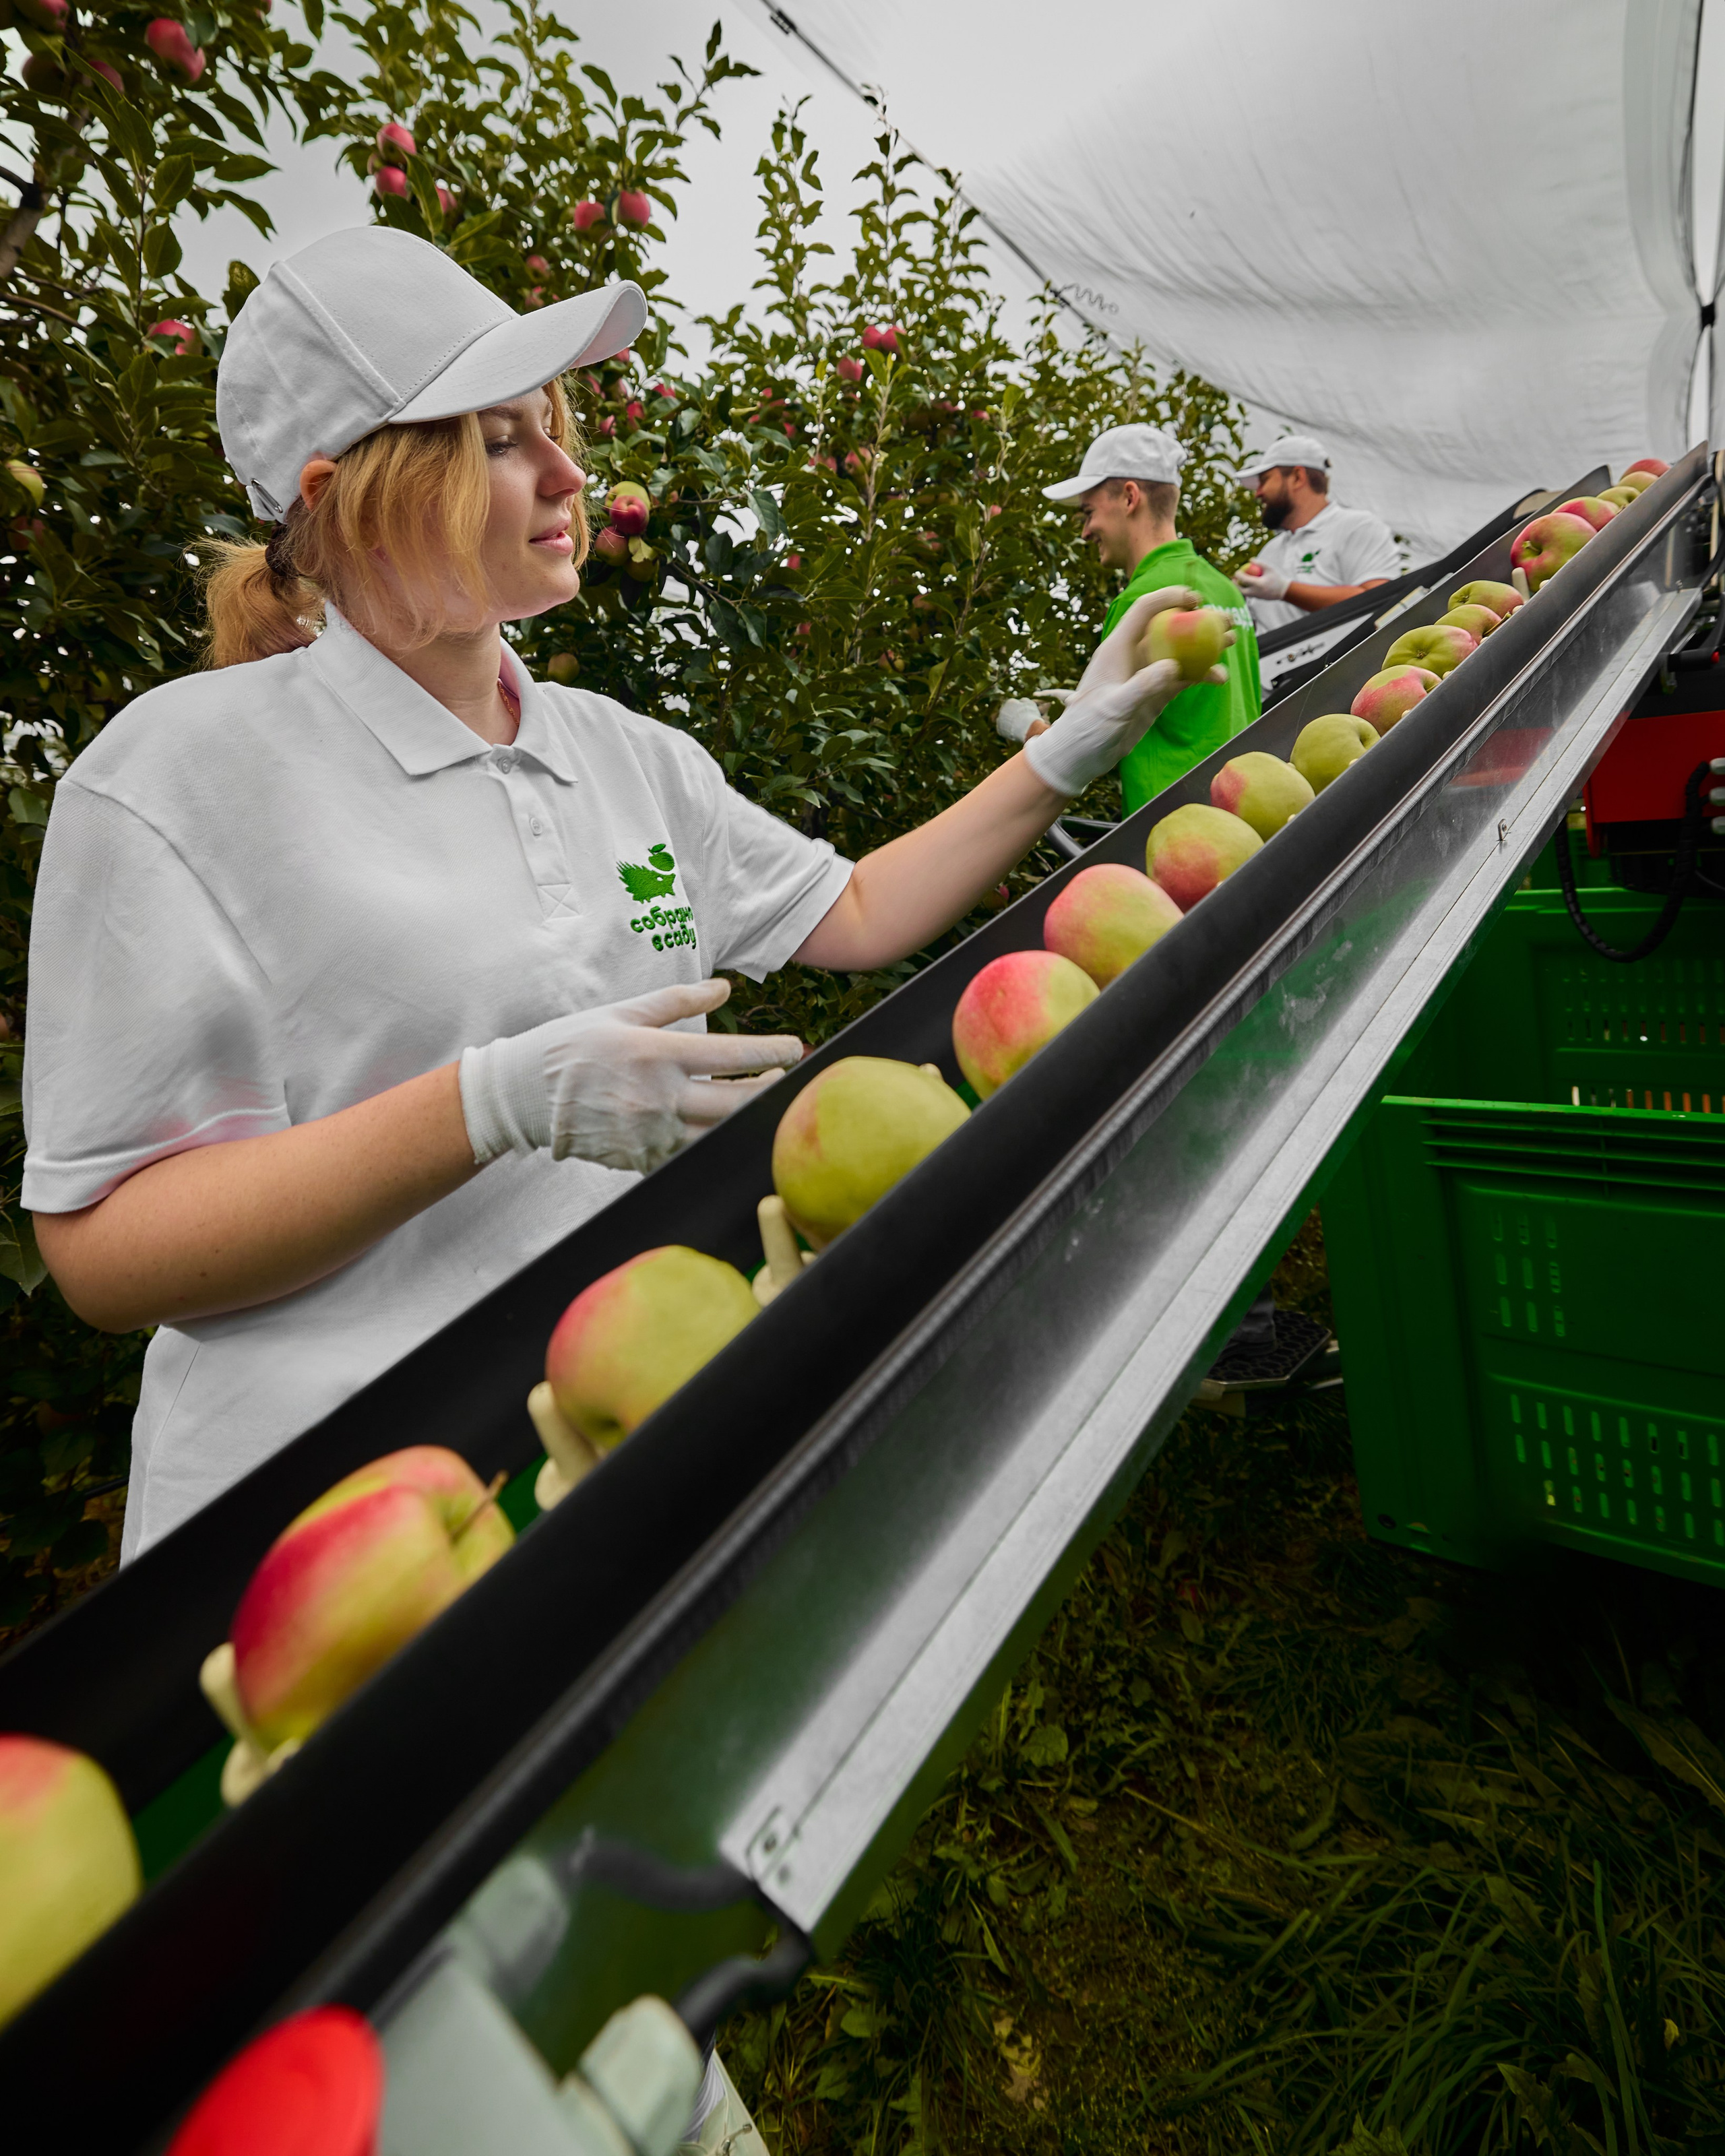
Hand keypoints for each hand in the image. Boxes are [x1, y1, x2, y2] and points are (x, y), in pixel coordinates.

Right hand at [460, 979, 801, 1175]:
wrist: (523, 1095)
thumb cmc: (574, 1045)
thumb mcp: (625, 1011)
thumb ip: (679, 1000)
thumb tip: (725, 987)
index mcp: (654, 1054)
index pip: (729, 1056)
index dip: (771, 1052)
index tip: (795, 1047)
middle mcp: (656, 1097)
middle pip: (735, 1103)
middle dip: (770, 1091)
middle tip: (788, 1078)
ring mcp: (648, 1134)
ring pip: (717, 1135)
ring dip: (745, 1121)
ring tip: (762, 1103)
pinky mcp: (638, 1160)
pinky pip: (686, 1154)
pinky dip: (708, 1141)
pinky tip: (722, 1128)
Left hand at [1024, 590, 1226, 798]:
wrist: (1081, 756)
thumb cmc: (1087, 728)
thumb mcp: (1114, 707)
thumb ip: (1142, 686)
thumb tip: (1172, 667)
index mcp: (1117, 647)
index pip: (1144, 610)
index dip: (1169, 598)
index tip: (1196, 600)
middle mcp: (1133, 655)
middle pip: (1170, 627)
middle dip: (1198, 619)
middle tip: (1226, 619)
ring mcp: (1146, 675)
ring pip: (1181, 651)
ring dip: (1206, 645)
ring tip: (1232, 639)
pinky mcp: (1155, 694)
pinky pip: (1183, 677)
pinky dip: (1201, 674)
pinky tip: (1220, 677)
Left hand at [1234, 560, 1289, 602]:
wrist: (1283, 591)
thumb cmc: (1276, 578)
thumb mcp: (1269, 568)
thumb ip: (1260, 563)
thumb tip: (1250, 560)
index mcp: (1258, 584)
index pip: (1244, 579)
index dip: (1238, 575)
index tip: (1237, 571)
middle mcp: (1255, 592)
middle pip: (1241, 590)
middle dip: (1235, 585)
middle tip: (1233, 579)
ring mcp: (1256, 597)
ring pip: (1244, 594)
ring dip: (1239, 588)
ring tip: (1237, 582)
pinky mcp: (1258, 599)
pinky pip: (1249, 594)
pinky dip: (1245, 590)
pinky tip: (1244, 585)